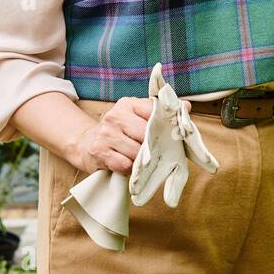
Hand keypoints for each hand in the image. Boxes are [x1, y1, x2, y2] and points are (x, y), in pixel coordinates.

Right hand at [72, 96, 192, 174]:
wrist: (87, 144)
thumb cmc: (120, 131)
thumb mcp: (137, 116)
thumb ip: (160, 112)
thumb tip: (187, 106)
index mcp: (128, 104)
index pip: (153, 111)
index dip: (165, 125)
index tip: (172, 135)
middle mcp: (115, 116)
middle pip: (146, 134)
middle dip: (155, 146)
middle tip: (159, 153)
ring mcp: (106, 134)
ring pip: (137, 152)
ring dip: (143, 160)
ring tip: (143, 160)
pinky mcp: (99, 152)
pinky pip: (125, 164)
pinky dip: (131, 169)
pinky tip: (129, 166)